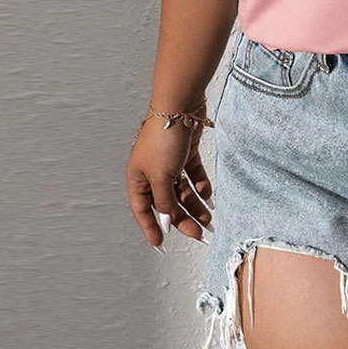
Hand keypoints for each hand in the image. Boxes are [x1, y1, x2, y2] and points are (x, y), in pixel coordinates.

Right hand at [125, 107, 214, 252]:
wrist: (180, 104)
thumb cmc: (163, 138)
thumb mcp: (162, 176)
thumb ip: (165, 200)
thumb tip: (168, 218)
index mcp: (137, 177)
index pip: (143, 209)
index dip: (151, 227)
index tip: (161, 244)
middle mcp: (152, 171)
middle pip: (167, 201)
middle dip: (182, 218)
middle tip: (198, 234)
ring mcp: (170, 161)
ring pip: (182, 190)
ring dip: (195, 205)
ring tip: (209, 220)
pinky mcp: (186, 151)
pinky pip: (193, 175)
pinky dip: (201, 186)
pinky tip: (209, 196)